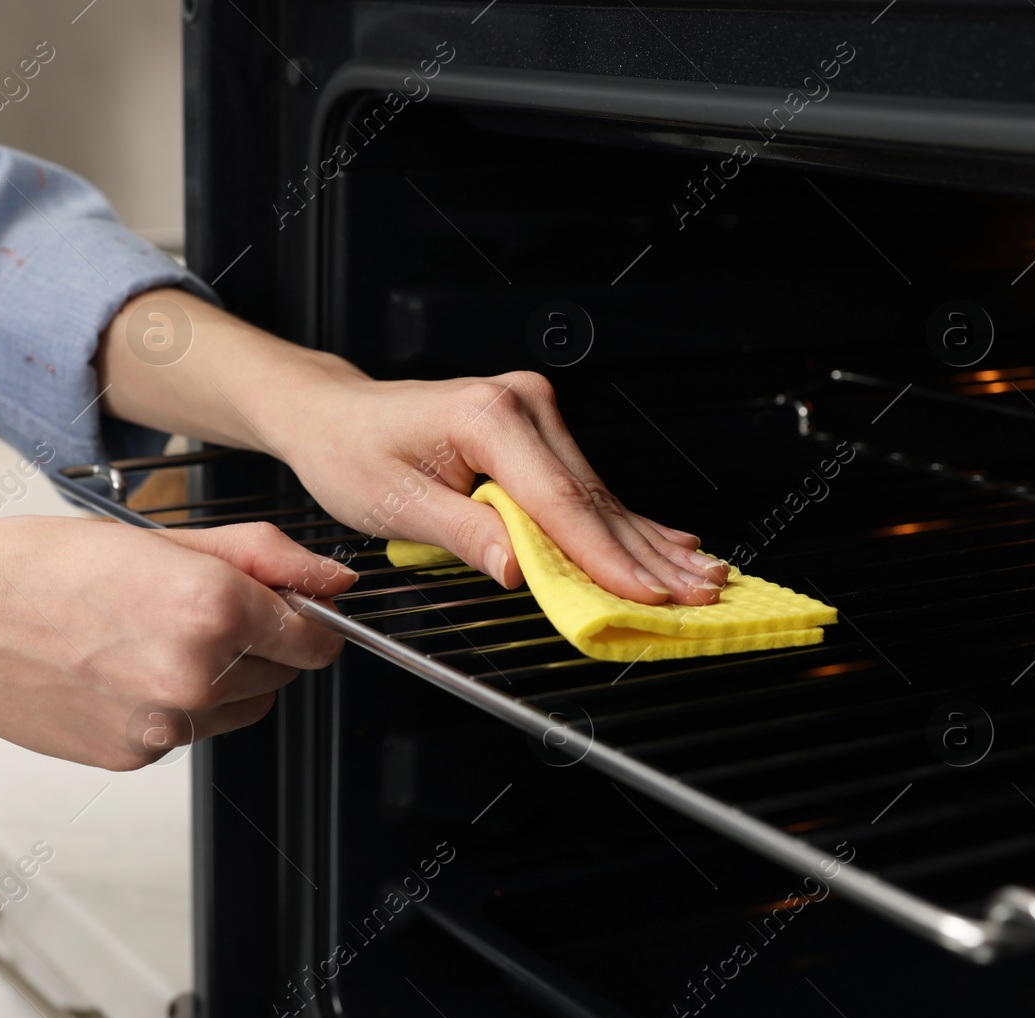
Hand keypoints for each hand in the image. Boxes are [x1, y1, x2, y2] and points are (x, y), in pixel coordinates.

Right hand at [0, 501, 349, 769]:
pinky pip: (187, 734)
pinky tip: (122, 666)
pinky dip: (174, 705)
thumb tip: (335, 579)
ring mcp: (163, 727)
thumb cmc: (41, 562)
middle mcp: (195, 677)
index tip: (294, 608)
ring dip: (222, 678)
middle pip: (284, 678)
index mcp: (212, 610)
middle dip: (261, 643)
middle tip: (196, 605)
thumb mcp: (167, 535)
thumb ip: (266, 556)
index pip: (317, 640)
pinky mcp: (131, 756)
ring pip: (240, 711)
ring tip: (151, 634)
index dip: (309, 619)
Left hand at [93, 289, 721, 605]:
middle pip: (593, 498)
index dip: (606, 557)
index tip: (647, 593)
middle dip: (647, 555)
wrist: (333, 417)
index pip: (561, 501)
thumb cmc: (351, 452)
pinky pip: (584, 487)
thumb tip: (518, 568)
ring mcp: (534, 413)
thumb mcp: (397, 502)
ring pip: (599, 494)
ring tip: (701, 578)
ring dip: (648, 542)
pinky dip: (624, 523)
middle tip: (700, 595)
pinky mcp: (536, 430)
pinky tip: (667, 543)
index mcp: (487, 417)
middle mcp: (522, 405)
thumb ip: (465, 533)